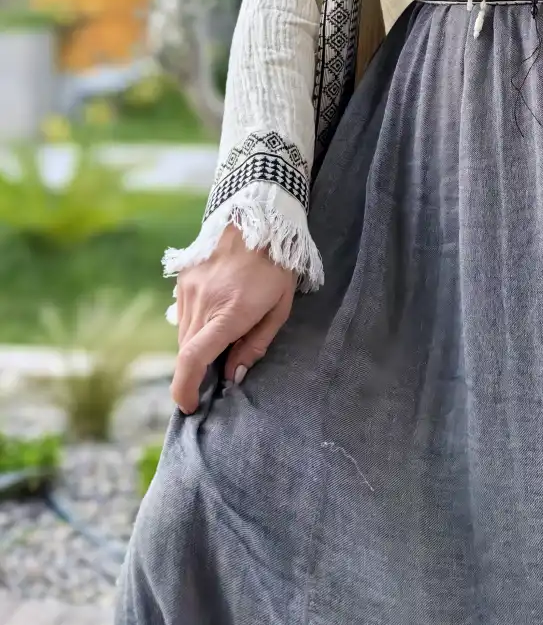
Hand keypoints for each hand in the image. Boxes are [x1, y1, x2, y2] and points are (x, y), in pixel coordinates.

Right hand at [171, 223, 296, 413]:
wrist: (258, 218)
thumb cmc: (276, 267)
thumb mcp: (279, 309)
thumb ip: (255, 345)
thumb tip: (231, 376)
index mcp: (230, 312)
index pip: (193, 359)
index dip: (185, 389)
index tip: (189, 405)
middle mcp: (203, 301)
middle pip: (186, 352)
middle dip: (197, 371)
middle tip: (218, 370)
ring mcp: (188, 288)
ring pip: (183, 335)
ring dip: (196, 347)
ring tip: (223, 335)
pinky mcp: (182, 278)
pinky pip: (182, 314)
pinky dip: (194, 326)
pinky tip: (214, 315)